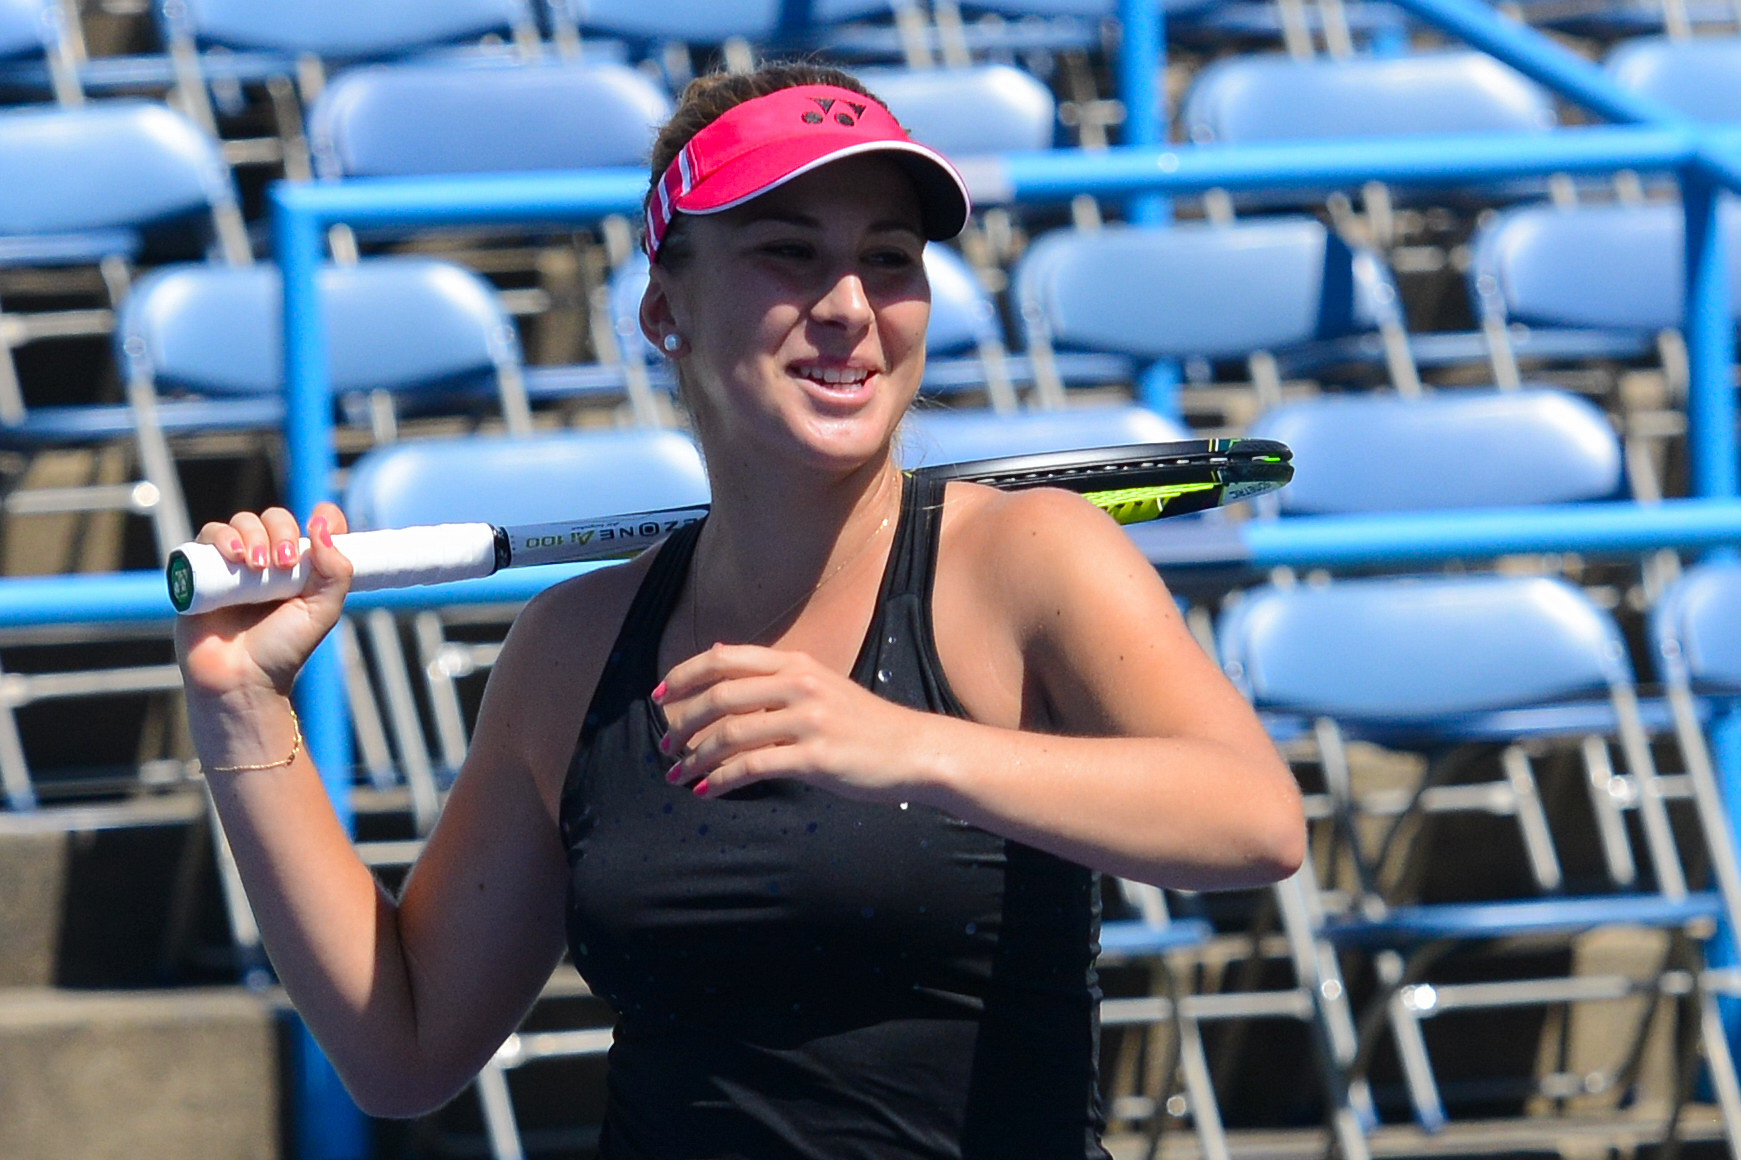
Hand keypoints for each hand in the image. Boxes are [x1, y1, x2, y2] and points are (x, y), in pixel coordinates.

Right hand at [174, 501, 353, 703]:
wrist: (239, 678)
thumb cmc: (282, 650)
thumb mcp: (322, 612)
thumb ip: (335, 572)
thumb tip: (324, 525)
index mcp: (302, 568)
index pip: (316, 527)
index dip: (322, 518)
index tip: (322, 525)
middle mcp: (270, 561)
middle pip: (276, 519)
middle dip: (282, 531)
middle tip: (284, 562)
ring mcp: (236, 564)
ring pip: (243, 522)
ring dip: (253, 534)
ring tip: (257, 566)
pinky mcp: (203, 570)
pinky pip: (209, 536)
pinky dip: (222, 536)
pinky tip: (233, 555)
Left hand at [655, 643, 931, 801]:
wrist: (914, 750)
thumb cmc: (863, 724)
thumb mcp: (820, 686)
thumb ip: (774, 677)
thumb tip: (722, 661)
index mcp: (796, 663)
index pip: (725, 659)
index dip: (685, 675)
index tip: (659, 696)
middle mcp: (799, 684)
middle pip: (719, 696)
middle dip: (682, 722)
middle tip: (664, 745)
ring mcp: (808, 720)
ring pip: (730, 733)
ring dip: (694, 757)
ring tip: (676, 774)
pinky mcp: (815, 757)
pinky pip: (752, 766)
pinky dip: (720, 780)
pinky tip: (706, 791)